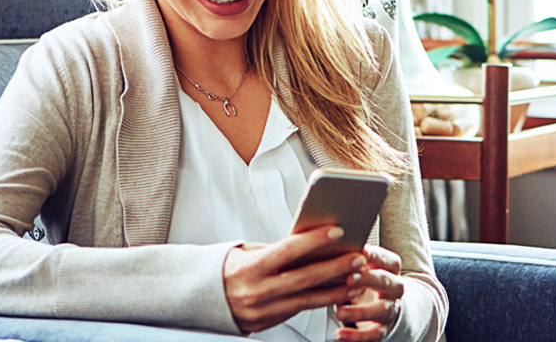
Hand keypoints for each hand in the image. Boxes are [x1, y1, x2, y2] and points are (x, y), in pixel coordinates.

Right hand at [223, 226, 366, 332]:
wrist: (197, 299)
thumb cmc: (225, 269)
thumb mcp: (245, 252)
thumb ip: (276, 251)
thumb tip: (310, 244)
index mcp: (249, 268)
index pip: (288, 251)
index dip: (314, 240)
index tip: (337, 231)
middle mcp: (257, 291)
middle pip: (305, 279)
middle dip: (335, 268)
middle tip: (357, 258)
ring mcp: (262, 312)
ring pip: (307, 300)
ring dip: (336, 289)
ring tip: (356, 278)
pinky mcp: (266, 324)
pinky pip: (298, 310)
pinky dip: (319, 301)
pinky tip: (336, 292)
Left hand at [334, 245, 405, 340]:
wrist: (387, 305)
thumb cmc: (365, 280)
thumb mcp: (363, 267)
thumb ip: (350, 257)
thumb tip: (326, 243)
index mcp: (391, 270)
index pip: (390, 260)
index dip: (378, 255)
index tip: (362, 250)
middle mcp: (394, 289)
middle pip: (386, 282)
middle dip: (368, 279)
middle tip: (349, 278)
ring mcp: (390, 310)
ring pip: (381, 310)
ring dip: (360, 312)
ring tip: (340, 312)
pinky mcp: (383, 329)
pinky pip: (372, 335)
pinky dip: (356, 337)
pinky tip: (339, 335)